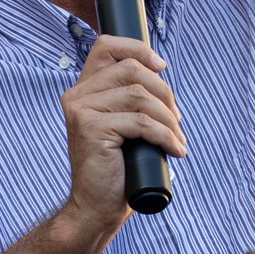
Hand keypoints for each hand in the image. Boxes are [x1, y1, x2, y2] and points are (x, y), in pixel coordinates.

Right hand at [60, 35, 187, 231]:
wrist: (97, 207)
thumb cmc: (117, 167)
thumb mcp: (123, 124)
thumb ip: (130, 97)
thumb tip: (160, 72)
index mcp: (83, 90)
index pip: (106, 46)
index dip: (138, 49)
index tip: (162, 67)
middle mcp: (77, 95)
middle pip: (131, 69)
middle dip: (164, 92)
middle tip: (176, 120)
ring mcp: (81, 111)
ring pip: (140, 96)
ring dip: (168, 118)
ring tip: (177, 139)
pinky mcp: (92, 129)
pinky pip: (141, 122)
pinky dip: (166, 136)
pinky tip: (175, 151)